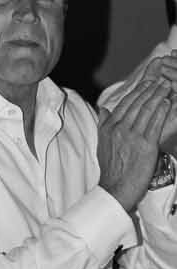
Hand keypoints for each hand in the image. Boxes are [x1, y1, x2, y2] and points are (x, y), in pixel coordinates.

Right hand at [98, 78, 171, 211]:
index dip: (137, 92)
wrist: (116, 188)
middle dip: (150, 90)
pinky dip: (162, 111)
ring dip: (158, 96)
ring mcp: (132, 136)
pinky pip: (155, 124)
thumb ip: (103, 124)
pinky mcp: (146, 145)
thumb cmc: (110, 168)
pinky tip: (167, 103)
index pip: (125, 104)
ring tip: (166, 87)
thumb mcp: (102, 143)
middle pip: (137, 104)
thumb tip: (103, 109)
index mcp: (109, 127)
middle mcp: (120, 129)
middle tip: (160, 80)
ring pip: (146, 111)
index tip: (146, 83)